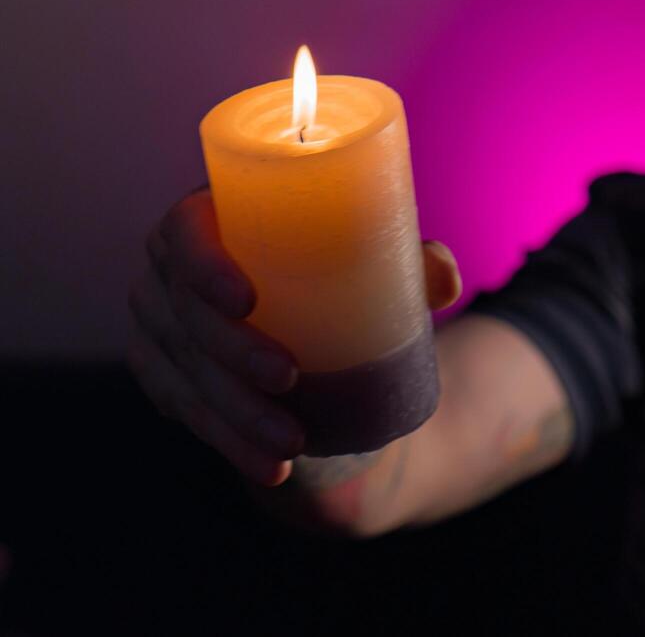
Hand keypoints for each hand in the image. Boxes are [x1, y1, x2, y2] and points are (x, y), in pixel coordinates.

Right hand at [127, 187, 462, 485]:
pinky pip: (187, 414)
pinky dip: (231, 444)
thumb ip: (415, 262)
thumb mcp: (376, 264)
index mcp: (212, 218)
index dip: (203, 266)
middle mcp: (169, 270)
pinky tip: (272, 468)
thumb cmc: (341, 276)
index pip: (185, 232)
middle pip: (182, 312)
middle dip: (232, 351)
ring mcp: (158, 327)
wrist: (311, 337)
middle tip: (289, 377)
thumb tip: (446, 279)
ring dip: (235, 414)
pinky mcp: (165, 378)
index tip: (248, 301)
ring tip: (293, 442)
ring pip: (185, 374)